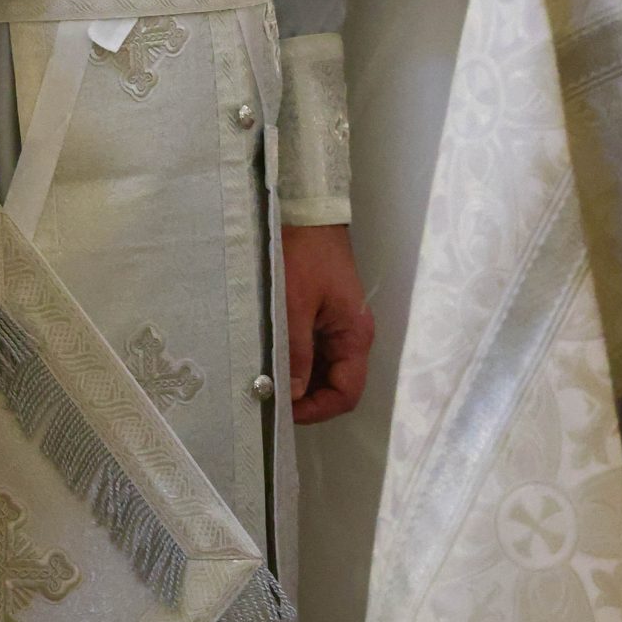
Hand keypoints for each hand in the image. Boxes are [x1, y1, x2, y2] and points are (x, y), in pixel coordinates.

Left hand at [282, 223, 374, 425]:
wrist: (306, 211)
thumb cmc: (302, 254)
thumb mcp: (294, 304)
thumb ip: (296, 351)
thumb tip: (293, 395)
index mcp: (354, 335)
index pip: (347, 392)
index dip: (318, 409)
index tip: (283, 410)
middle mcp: (351, 335)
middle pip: (336, 384)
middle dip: (307, 398)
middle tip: (269, 398)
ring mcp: (337, 325)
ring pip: (323, 369)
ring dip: (299, 380)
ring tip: (267, 382)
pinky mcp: (322, 314)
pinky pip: (313, 350)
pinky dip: (296, 361)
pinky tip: (272, 360)